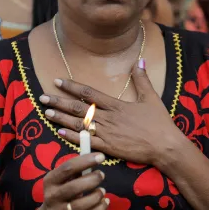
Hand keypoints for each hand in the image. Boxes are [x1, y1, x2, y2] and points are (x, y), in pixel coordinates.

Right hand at [36, 153, 108, 209]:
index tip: (101, 156)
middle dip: (92, 179)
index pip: (67, 168)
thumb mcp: (61, 182)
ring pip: (80, 205)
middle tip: (102, 175)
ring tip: (102, 190)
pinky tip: (105, 202)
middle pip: (73, 187)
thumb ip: (75, 171)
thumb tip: (95, 157)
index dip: (85, 161)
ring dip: (96, 196)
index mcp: (50, 180)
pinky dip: (99, 209)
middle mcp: (52, 196)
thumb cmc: (60, 195)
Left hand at [39, 62, 184, 166]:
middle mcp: (108, 118)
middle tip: (42, 97)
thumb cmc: (159, 123)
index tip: (57, 81)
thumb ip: (142, 79)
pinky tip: (60, 133)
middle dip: (59, 101)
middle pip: (78, 108)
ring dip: (61, 119)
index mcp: (116, 105)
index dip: (71, 86)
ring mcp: (107, 134)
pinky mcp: (108, 149)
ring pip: (79, 125)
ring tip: (47, 112)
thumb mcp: (151, 98)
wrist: (165, 147)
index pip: (89, 93)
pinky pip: (86, 142)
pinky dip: (72, 137)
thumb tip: (139, 60)